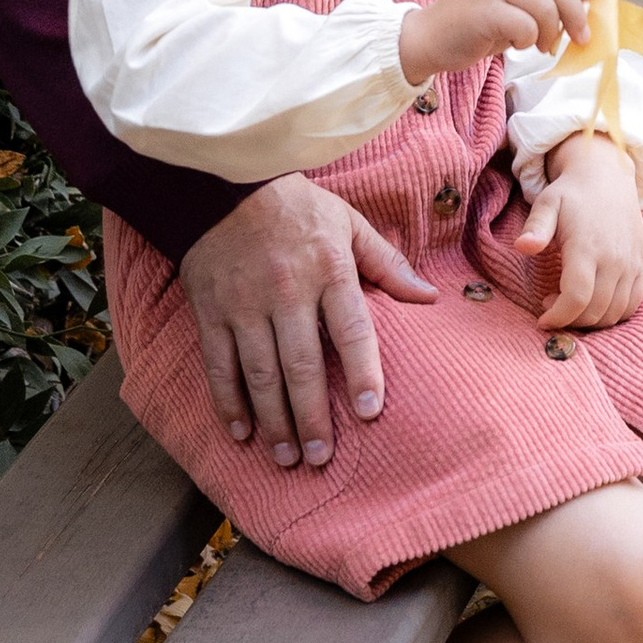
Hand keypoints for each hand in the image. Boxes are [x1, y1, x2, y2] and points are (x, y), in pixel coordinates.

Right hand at [179, 174, 433, 470]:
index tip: (370, 413)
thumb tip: (429, 297)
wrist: (224, 183)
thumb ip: (388, 263)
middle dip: (312, 417)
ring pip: (261, 374)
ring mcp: (246, 305)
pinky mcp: (212, 312)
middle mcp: (288, 292)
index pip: (351, 330)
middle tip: (321, 458)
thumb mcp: (348, 223)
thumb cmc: (297, 206)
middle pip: (302, 365)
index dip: (362, 373)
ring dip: (274, 421)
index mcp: (329, 270)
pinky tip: (242, 433)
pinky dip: (228, 403)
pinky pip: (220, 365)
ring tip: (287, 458)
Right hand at [401, 0, 590, 84]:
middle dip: (575, 15)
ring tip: (541, 44)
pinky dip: (529, 40)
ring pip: (545, 6)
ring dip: (551, 32)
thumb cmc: (477, 22)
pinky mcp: (484, 9)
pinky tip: (518, 45)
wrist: (429, 38)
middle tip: (578, 37)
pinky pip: (526, 25)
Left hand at [514, 130, 642, 330]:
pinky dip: (613, 315)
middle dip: (570, 320)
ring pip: (614, 313)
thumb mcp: (548, 204)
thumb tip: (522, 247)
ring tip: (571, 305)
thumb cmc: (572, 194)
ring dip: (591, 321)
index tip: (542, 319)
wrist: (608, 177)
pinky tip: (595, 304)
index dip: (558, 316)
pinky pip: (632, 304)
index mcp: (587, 246)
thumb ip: (536, 227)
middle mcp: (614, 259)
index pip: (577, 297)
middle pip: (595, 311)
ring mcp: (631, 264)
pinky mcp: (641, 266)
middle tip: (551, 308)